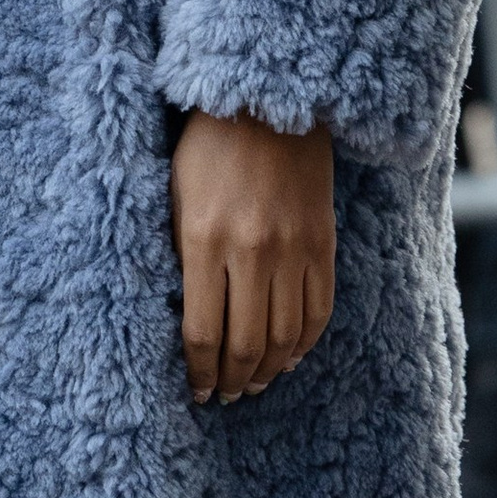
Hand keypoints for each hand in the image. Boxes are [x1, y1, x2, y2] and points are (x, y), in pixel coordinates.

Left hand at [172, 111, 335, 403]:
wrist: (267, 101)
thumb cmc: (206, 147)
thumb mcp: (173, 197)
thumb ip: (179, 257)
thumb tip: (184, 319)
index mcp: (203, 240)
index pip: (202, 334)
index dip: (198, 373)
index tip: (195, 392)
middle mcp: (251, 251)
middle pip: (245, 345)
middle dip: (231, 380)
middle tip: (223, 396)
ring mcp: (293, 249)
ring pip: (285, 337)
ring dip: (268, 370)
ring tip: (252, 383)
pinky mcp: (323, 243)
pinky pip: (319, 311)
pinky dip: (304, 344)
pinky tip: (289, 356)